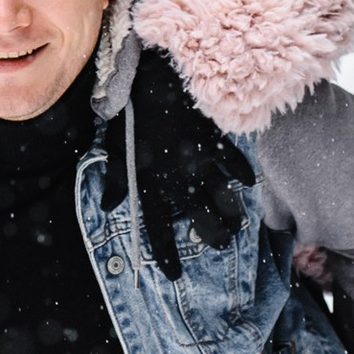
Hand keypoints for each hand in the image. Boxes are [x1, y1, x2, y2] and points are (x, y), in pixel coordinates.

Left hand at [101, 44, 254, 281]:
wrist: (154, 78)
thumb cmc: (130, 115)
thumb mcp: (115, 149)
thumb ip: (113, 181)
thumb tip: (107, 206)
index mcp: (149, 185)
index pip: (157, 231)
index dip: (165, 256)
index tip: (175, 275)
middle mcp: (177, 181)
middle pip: (202, 222)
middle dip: (214, 237)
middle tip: (220, 243)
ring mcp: (201, 163)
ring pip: (224, 201)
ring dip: (232, 214)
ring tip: (236, 223)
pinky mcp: (217, 144)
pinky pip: (236, 166)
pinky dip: (243, 175)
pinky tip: (247, 182)